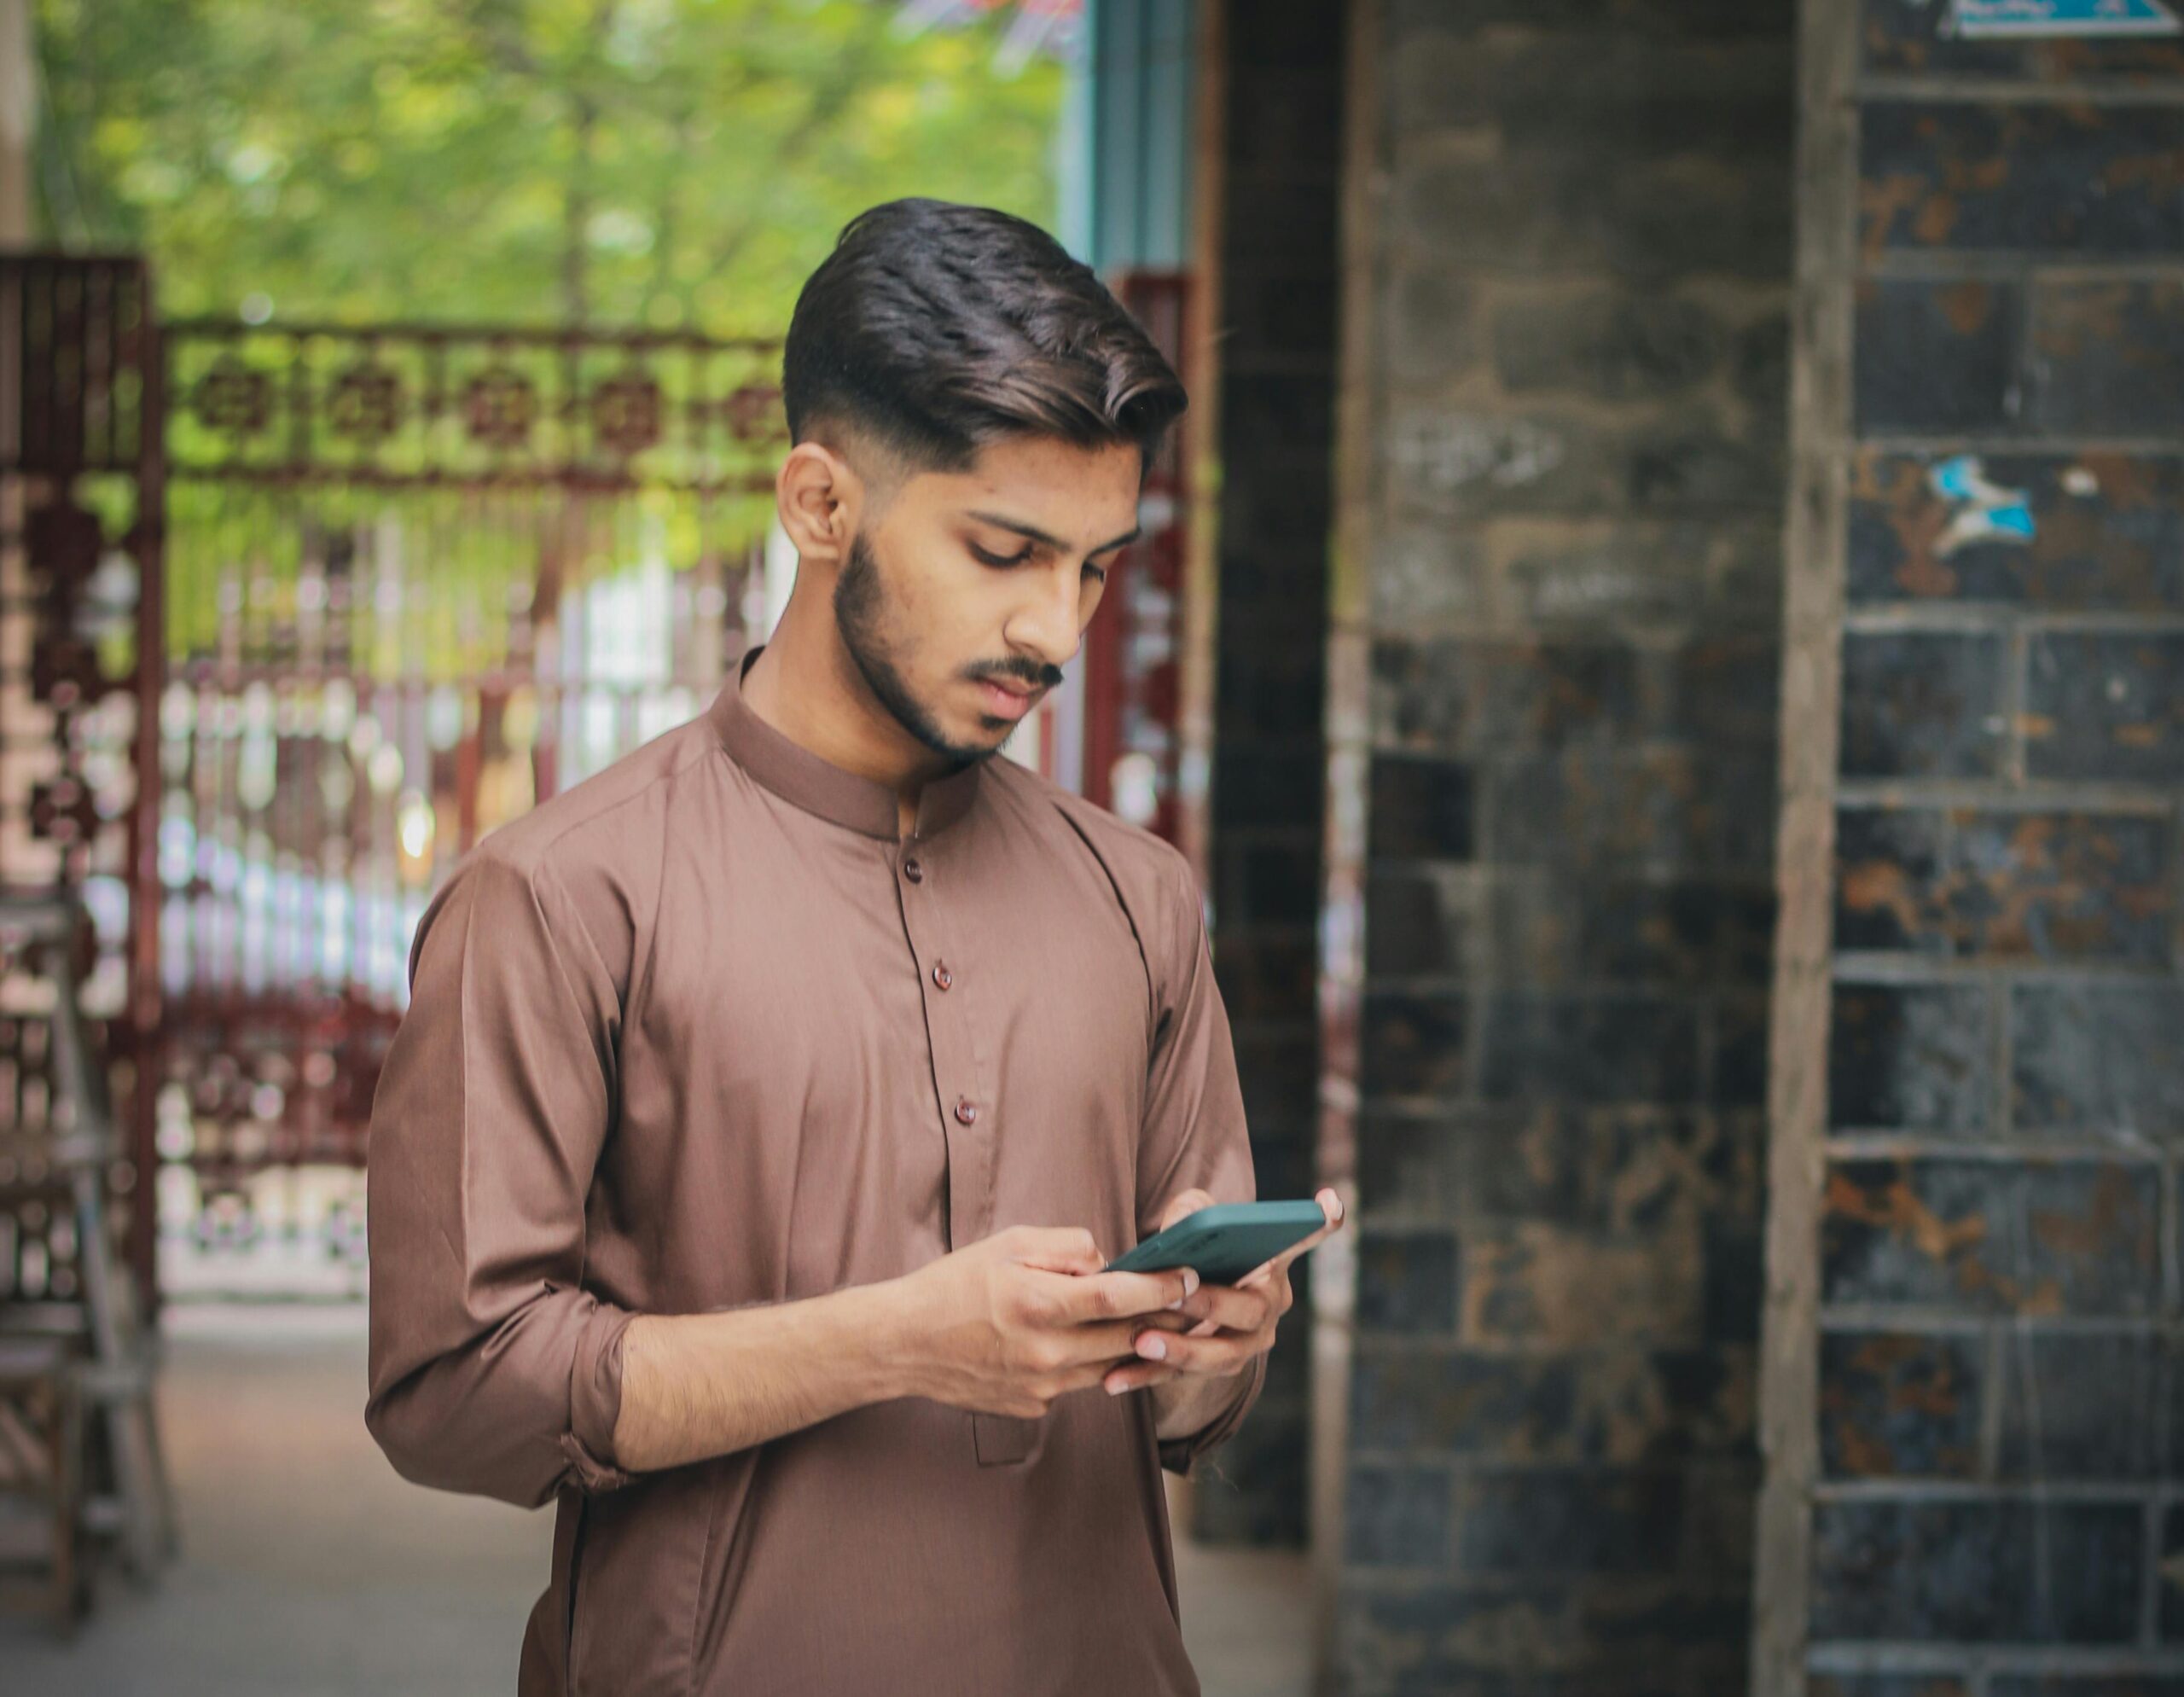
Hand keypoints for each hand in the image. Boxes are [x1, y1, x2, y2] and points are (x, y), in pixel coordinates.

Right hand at [892, 1225, 1198, 1418]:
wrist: (905, 1343)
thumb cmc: (955, 1283)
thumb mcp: (1009, 1243)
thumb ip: (1067, 1247)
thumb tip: (1108, 1262)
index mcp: (1038, 1305)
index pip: (1118, 1297)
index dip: (1161, 1287)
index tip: (1189, 1276)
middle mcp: (1045, 1352)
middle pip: (1126, 1338)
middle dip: (1164, 1319)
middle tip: (1192, 1300)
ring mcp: (1040, 1387)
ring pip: (1108, 1366)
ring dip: (1133, 1345)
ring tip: (1154, 1321)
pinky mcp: (1033, 1407)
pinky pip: (1077, 1383)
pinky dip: (1089, 1363)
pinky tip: (1087, 1344)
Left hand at [1100, 1186, 1344, 1396]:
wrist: (1184, 1304)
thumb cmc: (1195, 1249)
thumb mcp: (1194, 1219)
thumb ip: (1191, 1211)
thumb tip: (1181, 1226)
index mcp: (1272, 1262)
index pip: (1305, 1237)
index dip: (1320, 1223)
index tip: (1327, 1203)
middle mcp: (1268, 1307)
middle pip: (1248, 1311)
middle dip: (1211, 1305)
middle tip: (1174, 1294)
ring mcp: (1245, 1345)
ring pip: (1220, 1355)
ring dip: (1179, 1350)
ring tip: (1141, 1342)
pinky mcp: (1212, 1371)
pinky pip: (1181, 1377)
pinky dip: (1147, 1377)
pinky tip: (1115, 1379)